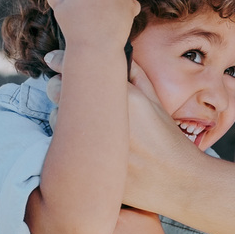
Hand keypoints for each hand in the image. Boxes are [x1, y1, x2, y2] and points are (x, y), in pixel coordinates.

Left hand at [43, 53, 196, 211]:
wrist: (180, 180)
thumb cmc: (168, 139)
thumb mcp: (155, 99)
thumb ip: (133, 73)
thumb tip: (112, 53)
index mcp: (120, 95)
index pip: (72, 66)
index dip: (60, 61)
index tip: (55, 61)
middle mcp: (102, 116)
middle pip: (56, 91)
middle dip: (61, 89)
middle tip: (73, 97)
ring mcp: (90, 143)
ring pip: (55, 121)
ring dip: (64, 120)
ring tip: (86, 129)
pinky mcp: (83, 167)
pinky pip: (62, 150)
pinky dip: (70, 147)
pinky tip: (88, 151)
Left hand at [72, 207, 177, 233]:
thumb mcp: (148, 215)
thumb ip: (134, 199)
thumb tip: (122, 183)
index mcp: (119, 217)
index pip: (91, 206)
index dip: (84, 207)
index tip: (80, 207)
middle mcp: (109, 233)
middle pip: (79, 223)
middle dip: (75, 222)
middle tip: (68, 221)